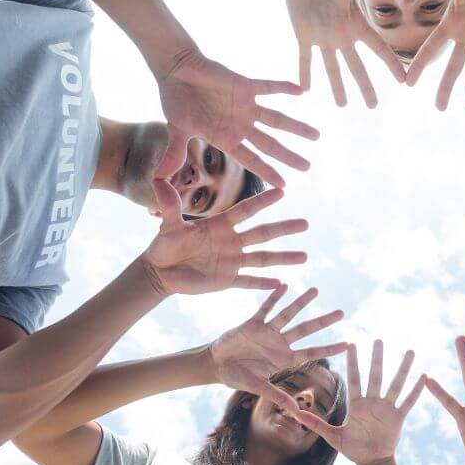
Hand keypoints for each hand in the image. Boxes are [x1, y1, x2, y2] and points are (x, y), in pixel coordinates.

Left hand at [141, 182, 305, 295]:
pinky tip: (281, 284)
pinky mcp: (227, 280)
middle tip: (305, 223)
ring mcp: (232, 261)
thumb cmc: (164, 246)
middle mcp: (231, 242)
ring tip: (304, 256)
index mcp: (220, 226)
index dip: (263, 202)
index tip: (282, 191)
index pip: (245, 211)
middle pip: (263, 234)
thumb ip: (169, 206)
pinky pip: (249, 282)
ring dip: (283, 258)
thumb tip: (158, 180)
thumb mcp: (168, 226)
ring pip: (262, 258)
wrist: (160, 272)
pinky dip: (264, 284)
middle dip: (284, 229)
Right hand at [155, 48, 318, 188]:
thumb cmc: (176, 100)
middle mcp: (240, 125)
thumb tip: (158, 179)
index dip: (268, 171)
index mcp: (226, 138)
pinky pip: (269, 87)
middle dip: (289, 155)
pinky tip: (302, 91)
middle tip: (308, 167)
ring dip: (296, 127)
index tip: (285, 185)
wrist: (176, 70)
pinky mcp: (246, 85)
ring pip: (277, 119)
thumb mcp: (176, 129)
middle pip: (270, 144)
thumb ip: (175, 152)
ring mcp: (246, 106)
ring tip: (316, 136)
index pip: (252, 159)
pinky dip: (284, 88)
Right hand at [209, 285, 348, 412]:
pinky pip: (265, 308)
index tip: (348, 344)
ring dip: (300, 303)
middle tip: (342, 312)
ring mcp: (267, 332)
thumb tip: (296, 412)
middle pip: (305, 330)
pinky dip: (274, 298)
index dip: (329, 348)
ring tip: (315, 290)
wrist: (216, 365)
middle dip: (323, 322)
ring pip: (288, 314)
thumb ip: (277, 396)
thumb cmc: (238, 377)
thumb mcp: (258, 388)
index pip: (312, 353)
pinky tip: (284, 286)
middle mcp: (279, 343)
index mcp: (284, 359)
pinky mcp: (253, 323)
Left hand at [280, 0, 405, 106]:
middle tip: (373, 106)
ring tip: (342, 105)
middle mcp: (342, 35)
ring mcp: (323, 37)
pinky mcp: (304, 35)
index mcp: (356, 24)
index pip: (378, 48)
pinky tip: (306, 90)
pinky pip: (305, 58)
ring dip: (337, 86)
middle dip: (364, 87)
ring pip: (332, 68)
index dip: (390, 64)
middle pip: (356, 66)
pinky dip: (305, 73)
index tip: (403, 80)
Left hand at [295, 341, 425, 464]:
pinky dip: (416, 390)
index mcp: (357, 404)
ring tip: (409, 352)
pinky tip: (423, 376)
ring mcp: (387, 408)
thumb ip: (316, 424)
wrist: (371, 460)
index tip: (352, 344)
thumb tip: (295, 412)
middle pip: (375, 376)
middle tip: (379, 340)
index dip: (353, 363)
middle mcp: (372, 401)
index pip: (354, 379)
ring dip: (402, 369)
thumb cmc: (351, 448)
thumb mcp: (332, 436)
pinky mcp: (398, 417)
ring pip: (395, 384)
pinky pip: (408, 401)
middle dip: (377, 359)